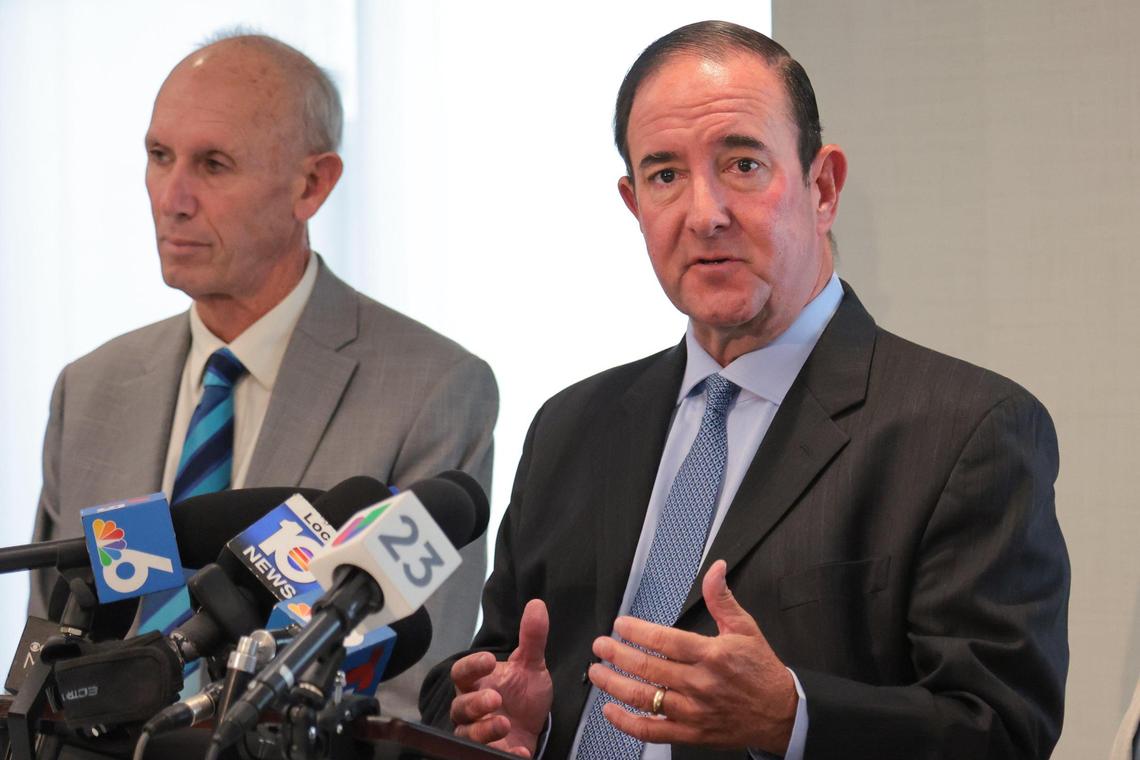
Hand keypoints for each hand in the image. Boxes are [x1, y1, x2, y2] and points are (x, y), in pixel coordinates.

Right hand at [449, 599, 553, 757]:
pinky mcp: (490, 753)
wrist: (535, 727)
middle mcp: (471, 708)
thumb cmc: (523, 694)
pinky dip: (505, 753)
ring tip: (505, 724)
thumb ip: (532, 638)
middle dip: (475, 703)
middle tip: (495, 699)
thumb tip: (537, 605)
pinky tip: (519, 751)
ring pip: (467, 733)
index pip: (463, 672)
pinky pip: (488, 755)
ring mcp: (478, 732)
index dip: (472, 666)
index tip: (490, 660)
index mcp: (477, 683)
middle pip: (460, 706)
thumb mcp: (531, 665)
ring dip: (484, 729)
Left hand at [588, 560, 796, 753]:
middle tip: (601, 646)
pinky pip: (652, 731)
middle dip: (617, 655)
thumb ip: (722, 598)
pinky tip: (611, 711)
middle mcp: (699, 683)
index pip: (664, 641)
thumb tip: (715, 569)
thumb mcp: (745, 628)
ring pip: (644, 699)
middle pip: (648, 668)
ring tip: (598, 672)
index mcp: (711, 655)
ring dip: (615, 686)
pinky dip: (627, 723)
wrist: (781, 713)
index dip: (637, 631)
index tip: (620, 625)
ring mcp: (693, 711)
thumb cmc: (761, 671)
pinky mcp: (691, 733)